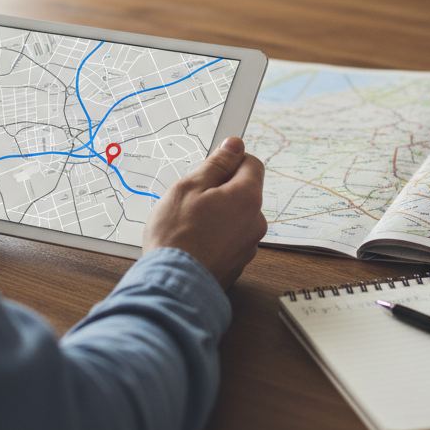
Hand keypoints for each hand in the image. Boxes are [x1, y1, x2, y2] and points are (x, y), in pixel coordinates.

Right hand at [142, 137, 266, 288]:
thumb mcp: (190, 187)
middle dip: (221, 189)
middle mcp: (255, 221)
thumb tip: (234, 145)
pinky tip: (193, 241)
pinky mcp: (238, 263)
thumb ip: (216, 163)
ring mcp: (248, 245)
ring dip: (217, 213)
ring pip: (235, 216)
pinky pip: (230, 238)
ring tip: (188, 224)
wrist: (173, 285)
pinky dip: (216, 235)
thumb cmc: (177, 235)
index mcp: (247, 197)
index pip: (252, 163)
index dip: (230, 160)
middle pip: (243, 191)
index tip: (211, 167)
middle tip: (192, 198)